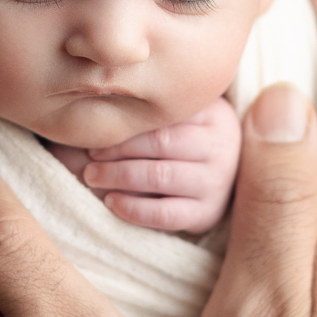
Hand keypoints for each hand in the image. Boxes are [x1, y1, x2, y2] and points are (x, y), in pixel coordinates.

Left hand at [48, 96, 242, 233]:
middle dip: (118, 150)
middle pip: (161, 144)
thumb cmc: (190, 140)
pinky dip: (134, 208)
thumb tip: (102, 102)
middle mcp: (220, 147)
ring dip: (119, 176)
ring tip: (92, 175)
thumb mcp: (186, 117)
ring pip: (160, 177)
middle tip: (90, 154)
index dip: (128, 124)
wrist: (226, 179)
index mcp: (214, 115)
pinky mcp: (207, 213)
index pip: (165, 116)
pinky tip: (112, 202)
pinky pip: (165, 213)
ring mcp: (215, 182)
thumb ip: (158, 109)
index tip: (99, 128)